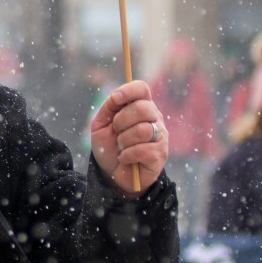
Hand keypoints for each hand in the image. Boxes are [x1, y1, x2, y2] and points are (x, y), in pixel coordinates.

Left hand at [89, 80, 167, 196]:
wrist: (113, 174)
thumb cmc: (109, 146)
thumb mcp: (101, 125)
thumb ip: (108, 107)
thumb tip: (117, 96)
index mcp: (140, 106)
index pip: (142, 88)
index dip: (129, 91)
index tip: (116, 99)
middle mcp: (154, 118)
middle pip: (143, 107)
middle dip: (121, 121)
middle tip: (116, 131)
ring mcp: (160, 135)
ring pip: (142, 130)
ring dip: (123, 141)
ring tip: (121, 147)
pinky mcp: (160, 153)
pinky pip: (143, 150)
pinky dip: (127, 155)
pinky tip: (125, 158)